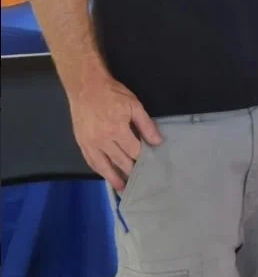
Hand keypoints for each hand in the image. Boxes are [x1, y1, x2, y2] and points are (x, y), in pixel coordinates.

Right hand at [68, 72, 161, 192]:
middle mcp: (102, 140)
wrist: (86, 87)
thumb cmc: (113, 94)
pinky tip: (105, 175)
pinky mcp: (81, 143)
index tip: (151, 167)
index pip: (133, 150)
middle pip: (119, 160)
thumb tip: (157, 142)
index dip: (142, 158)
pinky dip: (99, 169)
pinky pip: (91, 161)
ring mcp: (90, 143)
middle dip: (130, 172)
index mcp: (117, 130)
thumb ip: (146, 125)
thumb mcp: (134, 105)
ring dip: (113, 178)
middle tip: (140, 183)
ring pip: (103, 165)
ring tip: (122, 189)